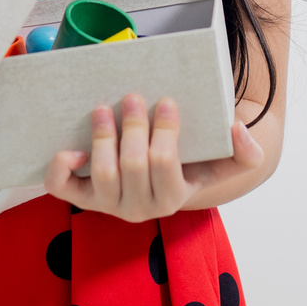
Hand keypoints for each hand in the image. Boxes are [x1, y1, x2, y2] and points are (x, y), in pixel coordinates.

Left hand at [42, 94, 265, 222]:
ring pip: (102, 175)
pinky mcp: (84, 196)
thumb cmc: (195, 164)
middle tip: (131, 97)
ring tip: (103, 109)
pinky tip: (70, 148)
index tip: (166, 101)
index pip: (164, 164)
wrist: (169, 181)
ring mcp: (109, 203)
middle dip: (131, 128)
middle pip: (131, 166)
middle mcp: (139, 208)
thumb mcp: (225, 162)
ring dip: (101, 139)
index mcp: (172, 198)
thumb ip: (245, 153)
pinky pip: (64, 189)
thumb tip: (238, 131)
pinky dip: (61, 169)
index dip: (163, 131)